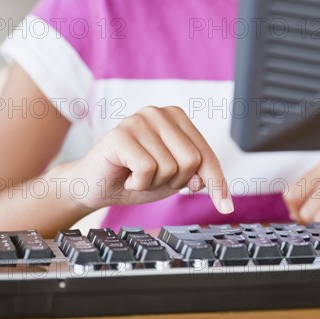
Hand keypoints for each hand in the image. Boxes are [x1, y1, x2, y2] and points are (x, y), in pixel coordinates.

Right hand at [66, 106, 233, 214]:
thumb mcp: (173, 179)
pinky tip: (126, 176)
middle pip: (192, 160)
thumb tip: (203, 181)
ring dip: (153, 183)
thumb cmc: (134, 178)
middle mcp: (159, 112)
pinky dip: (138, 184)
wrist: (94, 187)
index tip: (225, 206)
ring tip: (136, 175)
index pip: (206, 154)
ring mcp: (138, 120)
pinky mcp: (121, 134)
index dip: (216, 183)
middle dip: (174, 181)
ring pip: (170, 167)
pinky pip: (147, 169)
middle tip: (152, 178)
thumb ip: (194, 175)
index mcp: (176, 118)